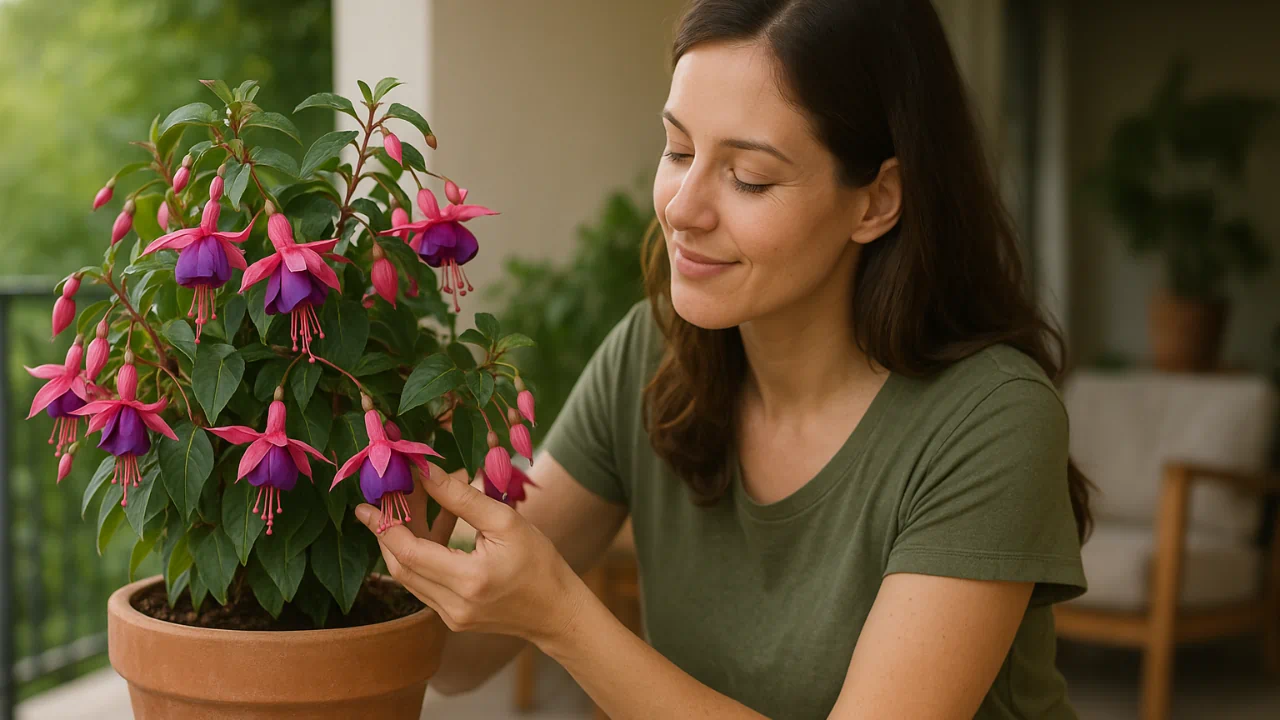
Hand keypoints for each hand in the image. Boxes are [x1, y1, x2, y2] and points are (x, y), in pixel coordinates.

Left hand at [354, 463, 587, 645]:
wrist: (556, 611)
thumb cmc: (539, 562)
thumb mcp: (506, 522)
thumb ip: (462, 498)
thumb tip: (426, 473)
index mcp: (470, 580)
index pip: (411, 552)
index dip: (385, 526)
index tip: (367, 503)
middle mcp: (454, 605)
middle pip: (402, 567)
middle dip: (388, 531)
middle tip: (384, 499)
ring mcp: (451, 616)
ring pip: (410, 577)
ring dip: (405, 541)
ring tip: (411, 505)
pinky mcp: (452, 619)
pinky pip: (425, 584)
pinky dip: (422, 556)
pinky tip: (435, 527)